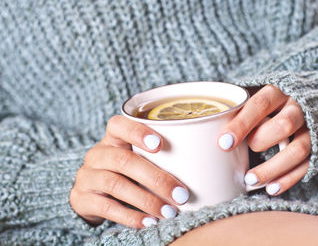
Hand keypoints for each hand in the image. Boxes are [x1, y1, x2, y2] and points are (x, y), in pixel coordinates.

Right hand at [70, 115, 189, 227]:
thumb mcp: (136, 159)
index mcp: (113, 139)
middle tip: (181, 194)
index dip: (137, 132)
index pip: (118, 125)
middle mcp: (97, 154)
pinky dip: (130, 216)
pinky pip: (107, 207)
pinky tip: (149, 222)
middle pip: (124, 160)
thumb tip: (204, 164)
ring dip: (146, 200)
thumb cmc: (125, 173)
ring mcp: (87, 176)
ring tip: (169, 212)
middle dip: (156, 178)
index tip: (160, 145)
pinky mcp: (82, 198)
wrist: (90, 195)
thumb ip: (159, 158)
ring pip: (116, 184)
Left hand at [218, 85, 310, 195]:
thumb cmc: (271, 100)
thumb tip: (202, 120)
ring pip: (299, 149)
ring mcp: (312, 127)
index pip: (260, 105)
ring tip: (250, 180)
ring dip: (274, 168)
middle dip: (261, 141)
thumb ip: (235, 105)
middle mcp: (298, 107)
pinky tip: (271, 188)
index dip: (242, 124)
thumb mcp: (255, 93)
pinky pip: (308, 164)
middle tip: (244, 151)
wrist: (310, 95)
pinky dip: (289, 178)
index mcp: (278, 91)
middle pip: (284, 124)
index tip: (223, 143)